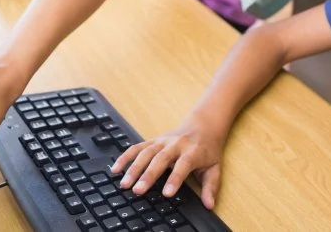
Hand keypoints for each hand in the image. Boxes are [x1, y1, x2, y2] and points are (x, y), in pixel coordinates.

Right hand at [110, 114, 226, 209]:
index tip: (166, 194)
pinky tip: (116, 168)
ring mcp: (162, 141)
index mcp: (192, 151)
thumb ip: (211, 187)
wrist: (203, 125)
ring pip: (146, 153)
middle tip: (137, 190)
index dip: (174, 179)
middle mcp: (175, 144)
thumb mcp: (215, 167)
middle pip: (160, 159)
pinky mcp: (153, 140)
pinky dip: (125, 157)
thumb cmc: (208, 149)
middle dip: (148, 175)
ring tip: (124, 184)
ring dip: (133, 168)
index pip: (183, 165)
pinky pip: (137, 147)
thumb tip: (209, 205)